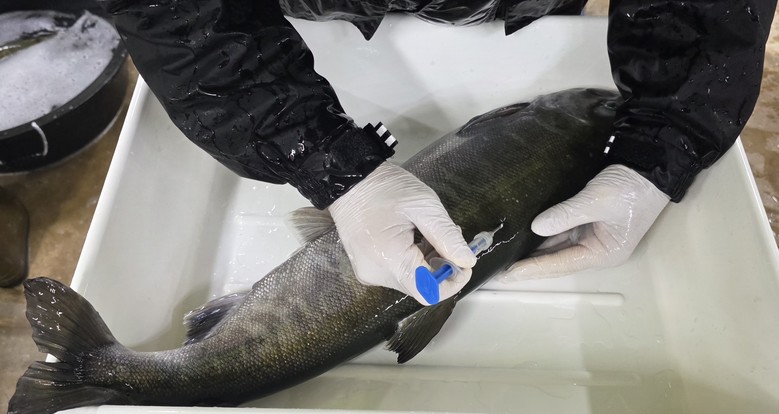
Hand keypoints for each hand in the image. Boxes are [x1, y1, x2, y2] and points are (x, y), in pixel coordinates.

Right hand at [329, 162, 475, 304]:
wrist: (349, 179)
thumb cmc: (384, 188)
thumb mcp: (424, 206)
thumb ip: (446, 236)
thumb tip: (467, 261)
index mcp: (390, 260)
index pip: (429, 291)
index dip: (452, 282)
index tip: (464, 263)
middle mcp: (376, 273)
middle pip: (420, 286)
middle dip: (441, 267)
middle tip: (449, 239)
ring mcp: (368, 271)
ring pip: (411, 279)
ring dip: (428, 262)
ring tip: (431, 233)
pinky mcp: (366, 266)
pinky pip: (397, 272)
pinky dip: (413, 259)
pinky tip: (416, 238)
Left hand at [492, 164, 669, 282]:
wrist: (651, 164)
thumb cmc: (630, 188)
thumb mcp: (597, 201)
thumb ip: (565, 214)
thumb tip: (536, 227)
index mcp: (603, 254)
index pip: (560, 265)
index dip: (532, 269)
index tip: (506, 274)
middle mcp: (595, 250)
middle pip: (555, 261)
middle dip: (527, 264)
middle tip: (496, 270)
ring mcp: (591, 236)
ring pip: (555, 247)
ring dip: (531, 251)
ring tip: (503, 255)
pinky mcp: (587, 222)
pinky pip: (559, 232)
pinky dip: (541, 235)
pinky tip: (521, 236)